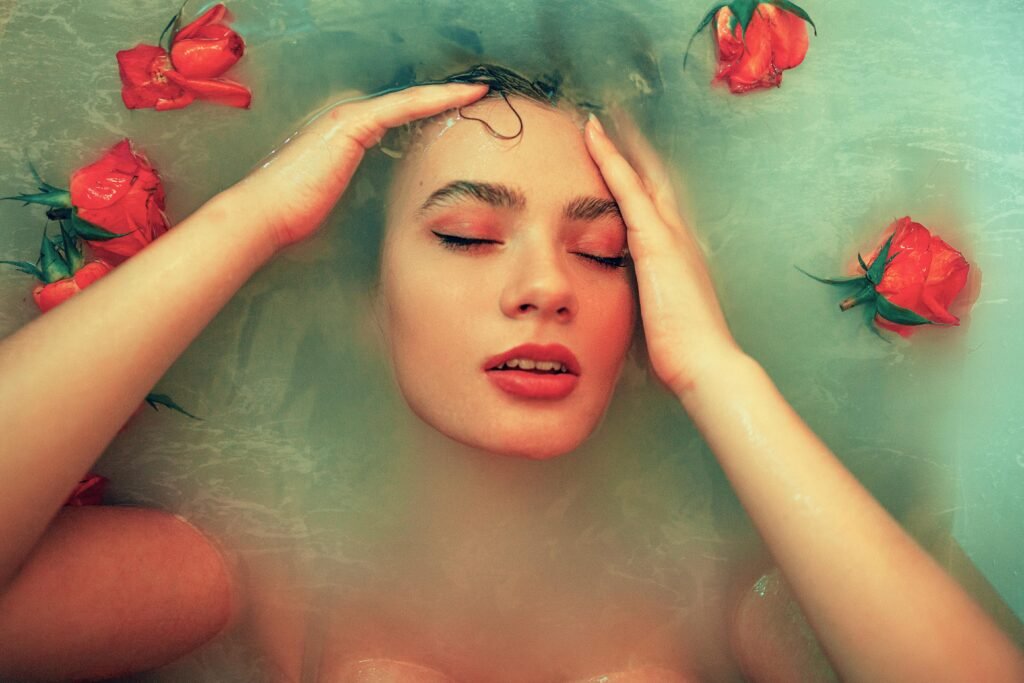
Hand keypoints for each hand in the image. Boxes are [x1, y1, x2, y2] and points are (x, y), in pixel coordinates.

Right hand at [232, 83, 487, 250]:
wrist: (267, 215)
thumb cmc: (296, 215)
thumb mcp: (340, 201)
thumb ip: (364, 194)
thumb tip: (387, 211)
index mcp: (347, 136)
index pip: (398, 117)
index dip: (430, 111)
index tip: (460, 113)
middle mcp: (349, 120)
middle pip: (406, 104)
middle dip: (442, 98)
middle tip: (476, 96)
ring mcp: (348, 119)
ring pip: (409, 100)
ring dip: (444, 94)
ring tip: (476, 92)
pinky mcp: (350, 125)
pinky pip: (401, 107)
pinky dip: (431, 100)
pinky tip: (457, 97)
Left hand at [584, 112, 738, 397]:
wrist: (705, 364)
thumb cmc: (681, 353)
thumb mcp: (658, 321)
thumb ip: (646, 304)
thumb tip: (631, 310)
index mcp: (677, 258)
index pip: (655, 210)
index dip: (637, 183)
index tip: (620, 163)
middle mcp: (678, 238)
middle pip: (653, 183)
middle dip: (632, 154)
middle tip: (609, 124)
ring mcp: (669, 236)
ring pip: (640, 177)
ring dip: (619, 147)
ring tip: (597, 120)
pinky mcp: (655, 242)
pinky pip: (628, 188)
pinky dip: (611, 160)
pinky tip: (593, 136)